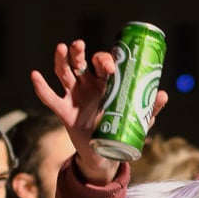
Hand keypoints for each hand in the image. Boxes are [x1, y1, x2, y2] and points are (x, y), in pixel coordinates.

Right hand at [30, 39, 168, 184]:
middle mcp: (88, 85)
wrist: (104, 152)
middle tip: (81, 45)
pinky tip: (35, 75)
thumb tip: (163, 94)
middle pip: (81, 63)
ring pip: (64, 73)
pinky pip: (50, 97)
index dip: (105, 60)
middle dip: (81, 53)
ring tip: (61, 47)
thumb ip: (150, 107)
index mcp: (106, 83)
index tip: (110, 66)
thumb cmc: (121, 129)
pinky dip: (41, 87)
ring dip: (61, 59)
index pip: (103, 64)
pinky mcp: (63, 110)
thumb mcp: (138, 119)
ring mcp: (74, 95)